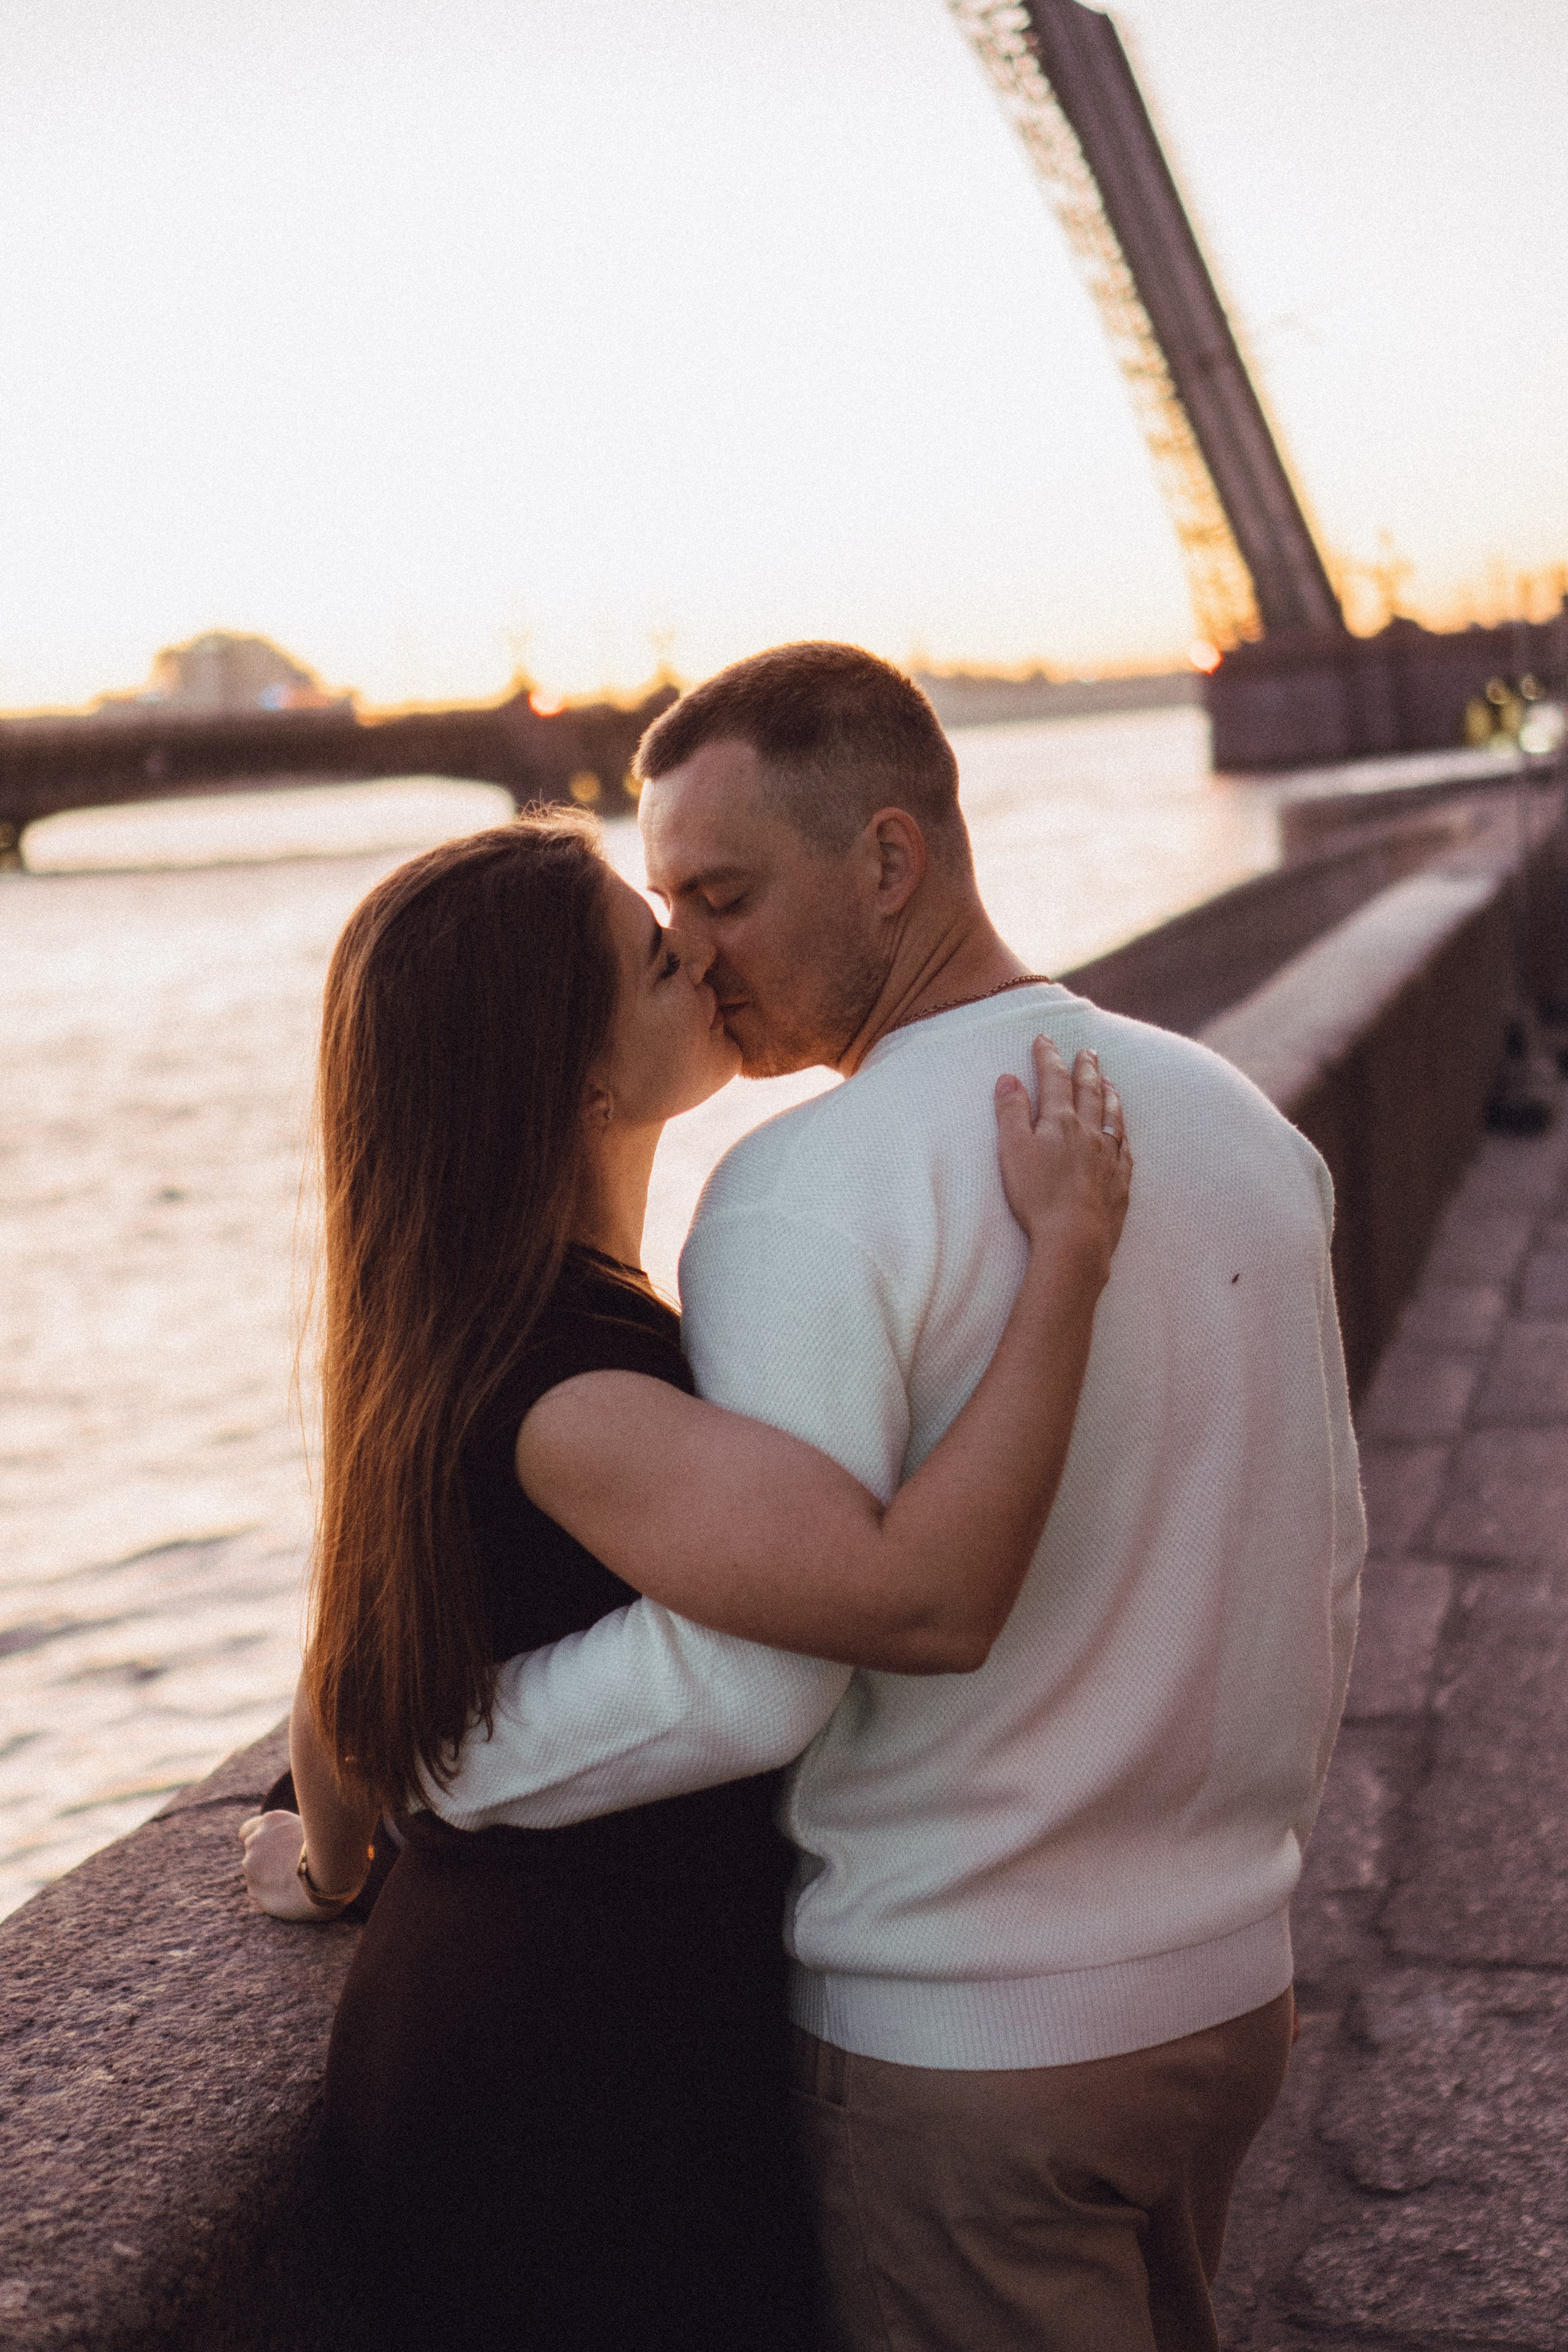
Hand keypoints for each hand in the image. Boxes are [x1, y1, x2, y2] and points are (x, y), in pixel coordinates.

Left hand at [239, 1807, 345, 1923]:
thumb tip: (286, 1838)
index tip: (271, 1850)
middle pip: (252, 1855)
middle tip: (290, 1869)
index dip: (259, 1841)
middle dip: (266, 1862)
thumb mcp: (312, 1826)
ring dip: (269, 1879)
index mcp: (270, 1821)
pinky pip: (261, 1894)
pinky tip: (292, 1896)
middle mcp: (256, 1842)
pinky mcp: (256, 1892)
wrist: (333, 1876)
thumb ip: (289, 1831)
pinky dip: (273, 1896)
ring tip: (295, 1884)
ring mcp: (253, 1868)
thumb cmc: (332, 1848)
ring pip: (256, 1876)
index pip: (247, 1831)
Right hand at [994, 1035, 1131, 1267]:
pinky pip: (1124, 1146)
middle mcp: (1090, 1132)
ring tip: (1108, 1080)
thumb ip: (1011, 1113)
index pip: (1054, 1079)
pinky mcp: (1120, 1181)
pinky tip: (1121, 1129)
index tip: (1045, 1039)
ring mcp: (1109, 1156)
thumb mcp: (1013, 1151)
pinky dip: (1122, 1130)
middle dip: (1085, 1068)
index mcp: (1061, 1121)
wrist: (1075, 1237)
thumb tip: (1008, 1079)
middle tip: (1088, 1051)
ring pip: (1112, 1115)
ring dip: (1109, 1094)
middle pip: (1089, 1091)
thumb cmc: (1038, 1196)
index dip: (1048, 1057)